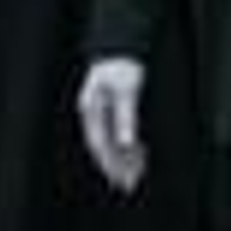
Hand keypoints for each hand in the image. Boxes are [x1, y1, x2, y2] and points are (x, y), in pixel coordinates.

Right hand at [77, 56, 148, 193]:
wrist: (121, 45)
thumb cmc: (123, 65)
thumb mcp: (127, 90)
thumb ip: (125, 117)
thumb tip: (125, 143)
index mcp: (91, 109)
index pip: (99, 144)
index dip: (110, 164)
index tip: (121, 179)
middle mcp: (93, 113)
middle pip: (103, 147)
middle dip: (116, 167)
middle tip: (129, 185)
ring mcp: (100, 112)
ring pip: (110, 142)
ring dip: (122, 159)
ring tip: (135, 176)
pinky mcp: (110, 110)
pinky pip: (116, 134)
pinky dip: (127, 146)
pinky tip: (138, 156)